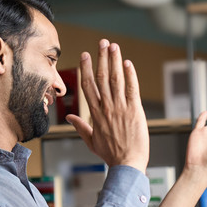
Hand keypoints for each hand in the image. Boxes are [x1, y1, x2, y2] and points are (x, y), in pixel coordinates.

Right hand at [66, 39, 148, 171]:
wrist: (127, 164)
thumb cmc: (111, 155)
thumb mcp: (91, 141)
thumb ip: (81, 127)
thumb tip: (71, 117)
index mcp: (95, 114)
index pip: (88, 86)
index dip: (86, 68)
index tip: (85, 55)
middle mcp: (106, 108)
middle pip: (101, 78)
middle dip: (101, 58)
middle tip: (102, 42)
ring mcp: (121, 108)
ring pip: (116, 80)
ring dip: (114, 61)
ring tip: (114, 46)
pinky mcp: (135, 111)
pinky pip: (132, 89)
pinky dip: (130, 75)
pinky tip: (127, 63)